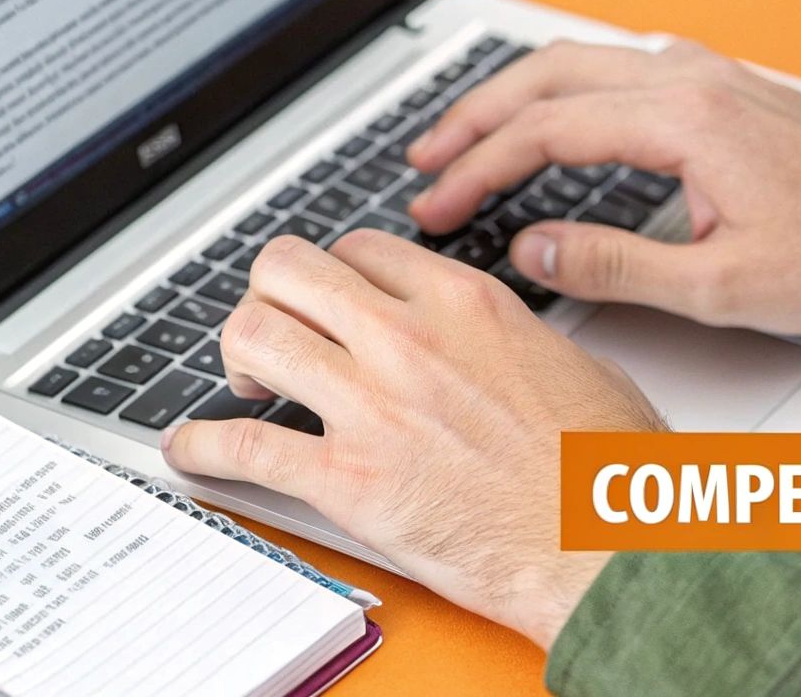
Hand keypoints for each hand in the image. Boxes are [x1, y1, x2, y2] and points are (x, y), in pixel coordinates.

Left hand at [161, 232, 665, 648]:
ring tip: (244, 385)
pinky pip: (244, 448)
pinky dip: (202, 448)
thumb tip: (499, 343)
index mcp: (467, 305)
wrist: (607, 551)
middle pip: (287, 269)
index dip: (332, 273)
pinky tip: (193, 451)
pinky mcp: (348, 481)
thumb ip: (516, 338)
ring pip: (254, 334)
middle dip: (267, 294)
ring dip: (235, 357)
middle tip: (276, 330)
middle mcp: (410, 341)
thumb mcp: (579, 365)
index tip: (328, 300)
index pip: (360, 249)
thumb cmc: (607, 474)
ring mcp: (373, 407)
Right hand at [405, 39, 800, 335]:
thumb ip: (617, 267)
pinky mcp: (729, 87)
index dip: (477, 169)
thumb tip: (533, 250)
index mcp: (685, 120)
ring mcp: (713, 75)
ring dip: (518, 95)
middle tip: (422, 157)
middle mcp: (693, 79)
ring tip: (467, 135)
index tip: (436, 205)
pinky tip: (556, 118)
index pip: (545, 131)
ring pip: (583, 60)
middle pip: (549, 74)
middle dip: (474, 116)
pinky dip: (566, 88)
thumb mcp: (724, 288)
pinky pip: (621, 66)